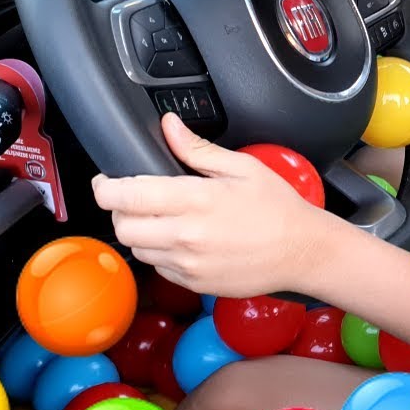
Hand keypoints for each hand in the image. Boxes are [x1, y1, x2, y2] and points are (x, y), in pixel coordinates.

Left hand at [92, 113, 332, 296]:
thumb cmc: (278, 209)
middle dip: (120, 210)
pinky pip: (158, 268)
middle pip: (122, 226)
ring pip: (136, 249)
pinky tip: (182, 240)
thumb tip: (168, 126)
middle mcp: (186, 235)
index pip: (126, 195)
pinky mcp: (194, 283)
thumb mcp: (243, 168)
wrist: (303, 251)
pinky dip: (160, 253)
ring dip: (140, 232)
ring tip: (162, 219)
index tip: (107, 181)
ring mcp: (188, 264)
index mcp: (196, 200)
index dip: (106, 187)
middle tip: (135, 198)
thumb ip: (197, 149)